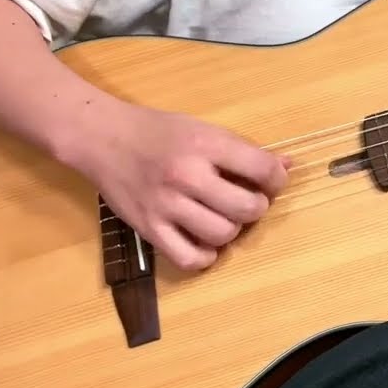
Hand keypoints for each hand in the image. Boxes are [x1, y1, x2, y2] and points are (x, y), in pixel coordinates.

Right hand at [70, 102, 289, 270]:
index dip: (277, 179)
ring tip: (223, 217)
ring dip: (232, 230)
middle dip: (257, 207)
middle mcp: (187, 176)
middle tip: (246, 201)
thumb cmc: (158, 131)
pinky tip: (205, 242)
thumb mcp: (204, 128)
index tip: (271, 181)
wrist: (102, 138)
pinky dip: (204, 256)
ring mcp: (166, 205)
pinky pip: (188, 259)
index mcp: (205, 144)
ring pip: (222, 235)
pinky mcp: (148, 228)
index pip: (262, 169)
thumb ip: (243, 150)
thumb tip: (286, 166)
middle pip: (247, 208)